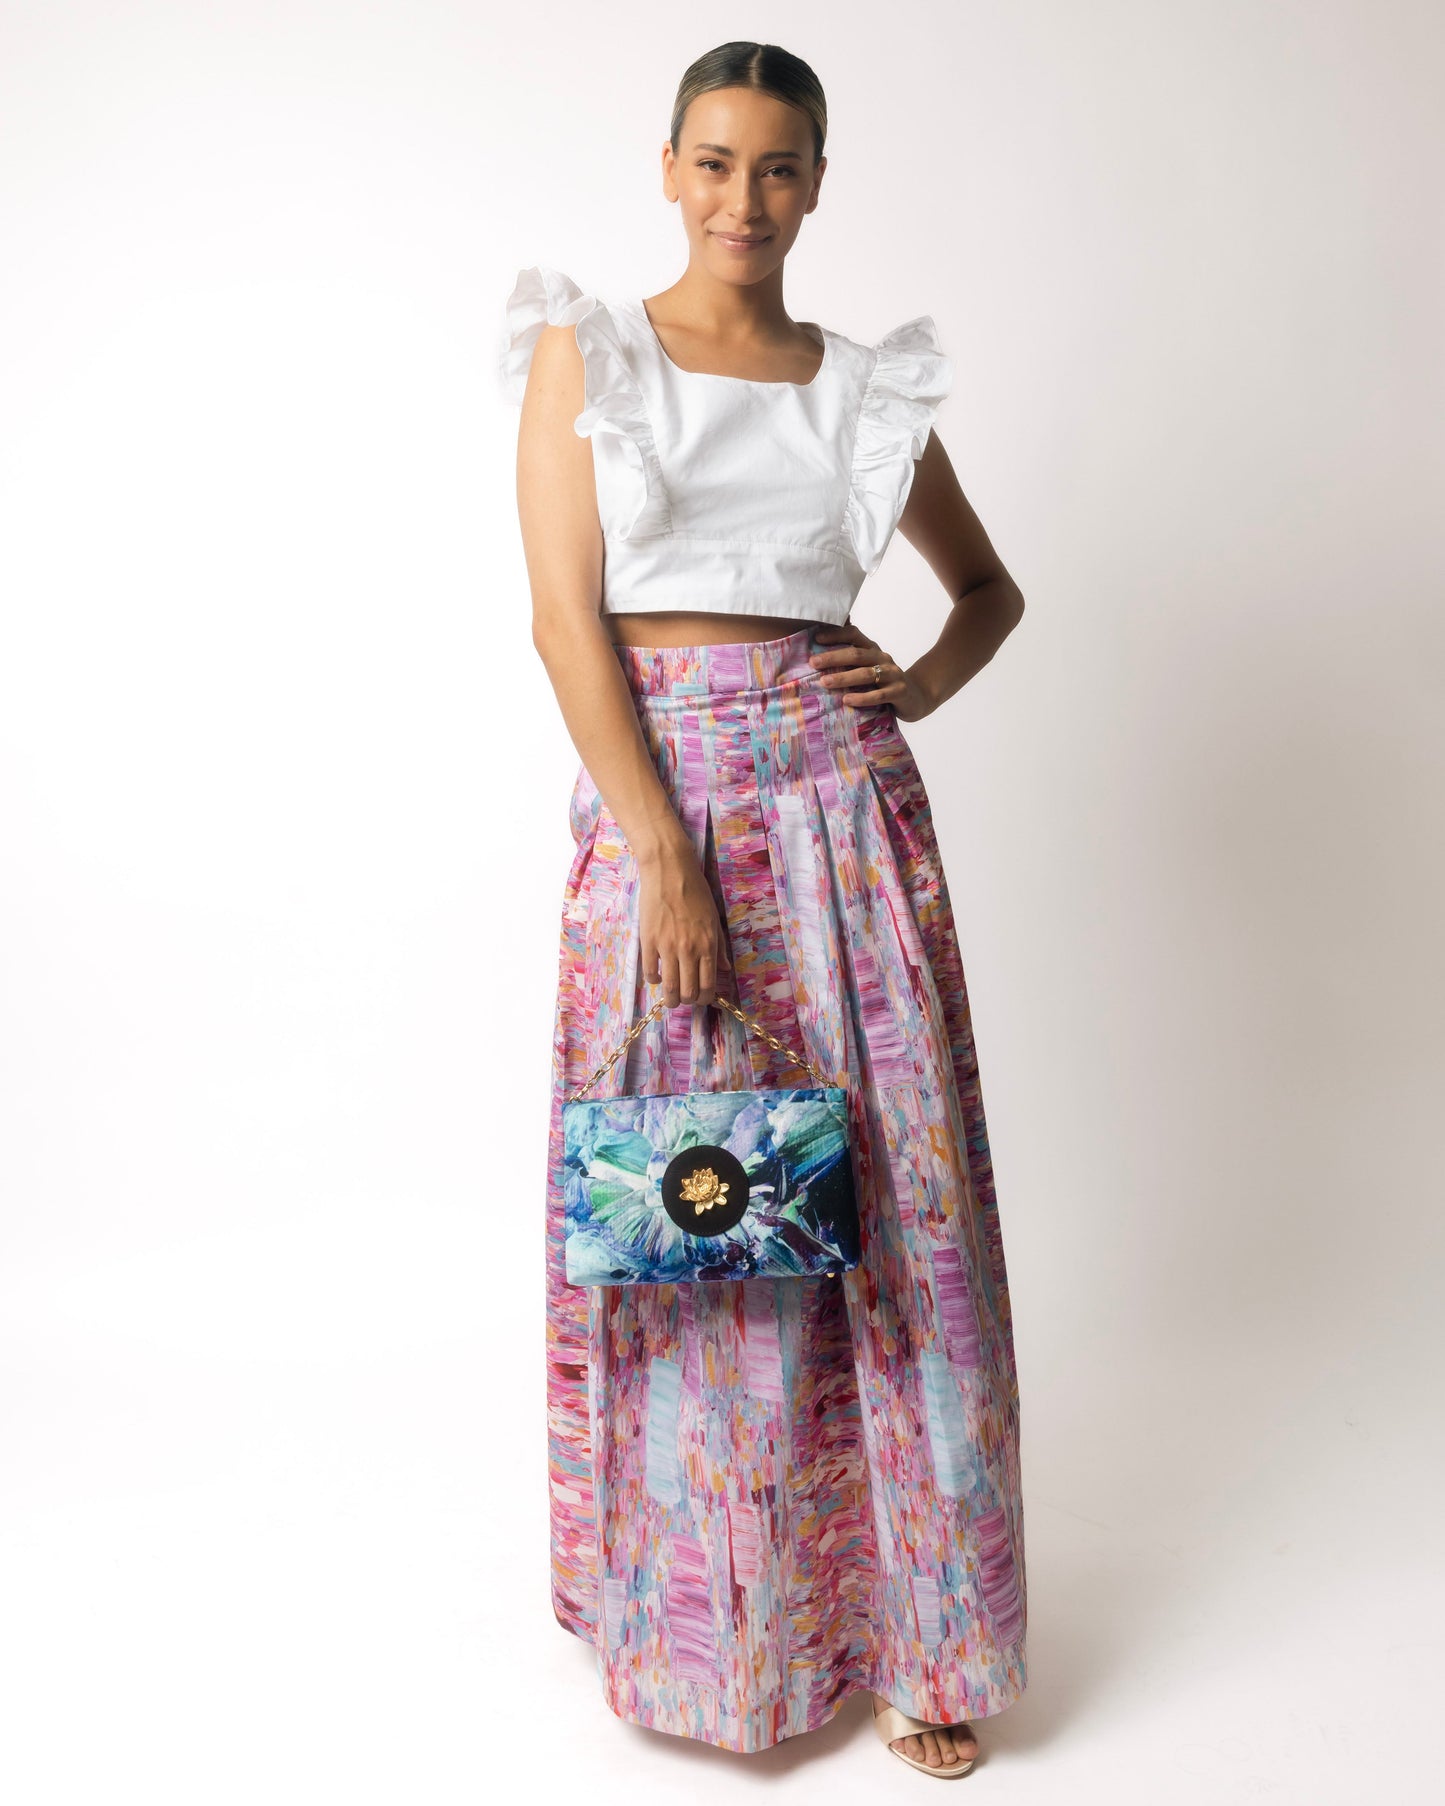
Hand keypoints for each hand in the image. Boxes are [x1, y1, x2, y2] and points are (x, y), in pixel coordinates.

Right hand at [637, 842, 722, 1009]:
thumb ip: (719, 946)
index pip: (708, 985)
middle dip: (688, 1001)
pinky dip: (654, 980)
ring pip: (669, 988)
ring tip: (670, 998)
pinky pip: (650, 973)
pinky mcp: (648, 941)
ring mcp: (667, 947)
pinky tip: (657, 976)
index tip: (701, 999)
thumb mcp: (713, 918)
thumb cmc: (695, 891)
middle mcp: (689, 950)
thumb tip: (725, 968)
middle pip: (689, 992)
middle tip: (685, 998)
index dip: (705, 999)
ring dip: (670, 999)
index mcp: (708, 945)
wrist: (669, 871)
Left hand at [808, 623, 932, 721]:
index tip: (816, 638)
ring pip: (866, 674)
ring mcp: (893, 675)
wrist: (916, 698)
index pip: (854, 635)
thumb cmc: (884, 683)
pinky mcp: (899, 692)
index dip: (836, 635)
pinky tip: (847, 700)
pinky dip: (862, 698)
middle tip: (814, 663)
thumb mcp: (869, 668)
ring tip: (824, 682)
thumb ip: (850, 661)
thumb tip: (818, 654)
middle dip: (833, 657)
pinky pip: (878, 695)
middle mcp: (883, 658)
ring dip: (844, 678)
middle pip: (856, 654)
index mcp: (873, 649)